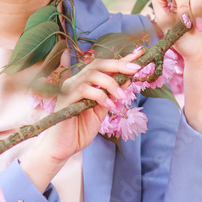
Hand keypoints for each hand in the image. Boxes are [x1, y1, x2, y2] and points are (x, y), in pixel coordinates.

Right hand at [39, 45, 145, 162]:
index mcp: (85, 82)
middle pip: (98, 64)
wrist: (62, 148)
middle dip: (119, 64)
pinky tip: (109, 104)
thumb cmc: (80, 130)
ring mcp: (69, 88)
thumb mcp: (102, 111)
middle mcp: (76, 81)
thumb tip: (128, 80)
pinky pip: (84, 89)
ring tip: (121, 96)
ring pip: (92, 74)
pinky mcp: (65, 98)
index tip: (139, 54)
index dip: (121, 60)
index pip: (104, 66)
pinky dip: (100, 95)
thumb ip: (112, 95)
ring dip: (111, 83)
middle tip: (135, 68)